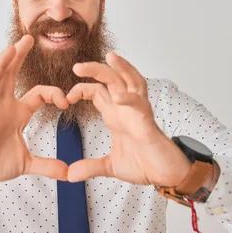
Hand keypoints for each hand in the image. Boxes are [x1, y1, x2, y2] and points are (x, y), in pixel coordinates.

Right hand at [0, 35, 69, 187]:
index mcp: (17, 113)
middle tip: (29, 38)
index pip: (38, 94)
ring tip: (11, 48)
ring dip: (2, 64)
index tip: (66, 103)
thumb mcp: (26, 164)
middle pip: (11, 74)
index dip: (54, 94)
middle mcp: (3, 105)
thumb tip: (68, 173)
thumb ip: (47, 166)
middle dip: (18, 56)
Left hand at [65, 52, 190, 186]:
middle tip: (76, 67)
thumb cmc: (145, 165)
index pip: (97, 91)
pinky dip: (130, 98)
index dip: (81, 89)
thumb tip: (69, 175)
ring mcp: (137, 112)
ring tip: (109, 57)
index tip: (66, 99)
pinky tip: (118, 97)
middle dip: (95, 69)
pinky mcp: (148, 121)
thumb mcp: (110, 166)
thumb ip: (90, 167)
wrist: (165, 175)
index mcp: (116, 115)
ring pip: (130, 81)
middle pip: (112, 79)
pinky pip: (140, 104)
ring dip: (121, 69)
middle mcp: (126, 108)